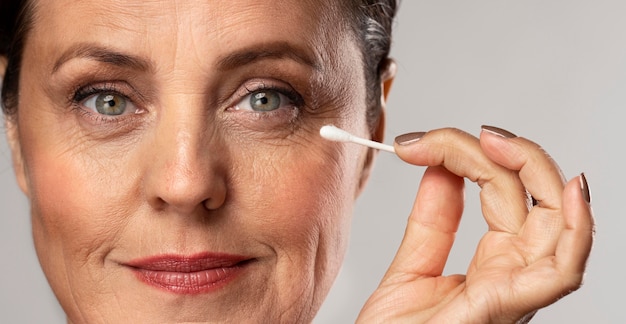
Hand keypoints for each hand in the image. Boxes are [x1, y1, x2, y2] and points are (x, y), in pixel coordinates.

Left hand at [356, 126, 593, 322]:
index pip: (504, 195)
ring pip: (558, 227)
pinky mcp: (500, 310)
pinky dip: (574, 233)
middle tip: (473, 134)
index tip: (421, 142)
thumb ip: (431, 223)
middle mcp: (513, 277)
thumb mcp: (410, 270)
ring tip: (502, 143)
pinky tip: (568, 194)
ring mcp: (513, 295)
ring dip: (539, 175)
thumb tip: (439, 169)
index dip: (471, 158)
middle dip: (511, 156)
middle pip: (537, 202)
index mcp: (494, 266)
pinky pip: (556, 275)